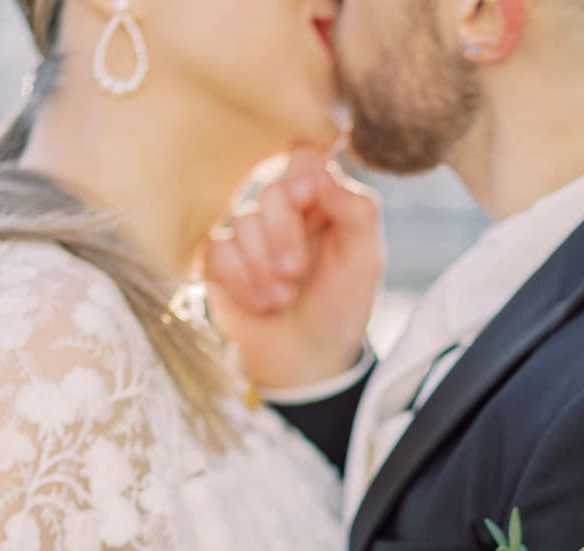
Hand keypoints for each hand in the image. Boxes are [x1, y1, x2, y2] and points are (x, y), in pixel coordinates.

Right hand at [205, 149, 383, 390]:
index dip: (300, 174)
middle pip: (270, 191)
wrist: (308, 359)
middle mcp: (282, 210)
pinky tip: (260, 304)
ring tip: (283, 299)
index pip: (303, 158)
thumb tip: (323, 171)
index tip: (306, 199)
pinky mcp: (219, 260)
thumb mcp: (365, 261)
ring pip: (242, 222)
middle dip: (284, 235)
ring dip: (264, 267)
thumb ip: (358, 210)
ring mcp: (248, 234)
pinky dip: (240, 281)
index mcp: (320, 201)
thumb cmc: (341, 308)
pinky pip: (217, 250)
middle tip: (296, 273)